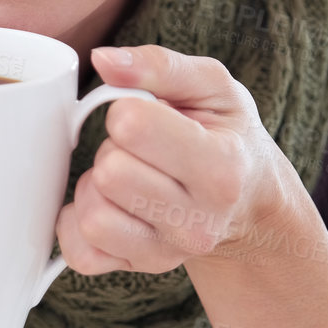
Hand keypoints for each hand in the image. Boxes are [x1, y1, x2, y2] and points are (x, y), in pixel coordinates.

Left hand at [54, 44, 294, 276]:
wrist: (248, 201)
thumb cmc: (227, 134)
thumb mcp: (212, 86)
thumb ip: (158, 65)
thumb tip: (103, 60)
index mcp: (221, 167)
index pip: (132, 126)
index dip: (127, 109)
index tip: (150, 115)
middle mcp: (198, 221)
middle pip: (109, 172)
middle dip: (115, 149)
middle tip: (143, 150)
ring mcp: (169, 253)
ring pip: (92, 215)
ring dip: (98, 187)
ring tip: (130, 175)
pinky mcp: (141, 268)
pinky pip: (81, 253)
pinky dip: (80, 225)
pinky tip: (109, 206)